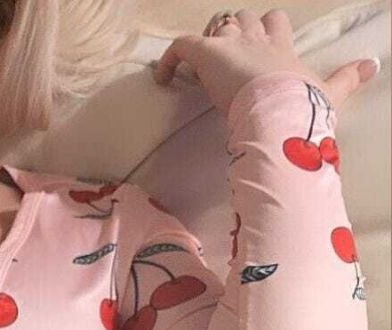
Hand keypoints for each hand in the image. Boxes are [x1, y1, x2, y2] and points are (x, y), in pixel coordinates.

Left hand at [151, 8, 379, 117]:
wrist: (280, 108)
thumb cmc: (302, 105)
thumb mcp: (330, 93)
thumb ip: (348, 79)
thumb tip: (373, 66)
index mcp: (281, 50)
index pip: (274, 24)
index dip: (265, 31)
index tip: (258, 49)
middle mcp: (256, 40)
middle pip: (244, 19)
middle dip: (234, 32)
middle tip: (225, 59)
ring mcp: (230, 44)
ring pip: (216, 27)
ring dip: (207, 43)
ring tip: (199, 68)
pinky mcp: (206, 52)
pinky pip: (180, 45)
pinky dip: (168, 59)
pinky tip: (160, 78)